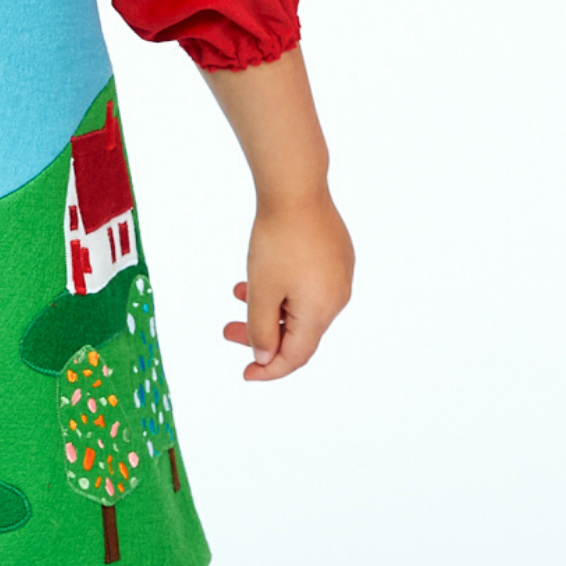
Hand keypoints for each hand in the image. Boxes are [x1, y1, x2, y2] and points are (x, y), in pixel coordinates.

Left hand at [221, 187, 353, 380]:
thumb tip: (265, 357)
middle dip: (260, 335)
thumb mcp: (261, 290)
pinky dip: (281, 289)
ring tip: (237, 294)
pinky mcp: (335, 257)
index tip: (245, 375)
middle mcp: (337, 298)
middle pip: (297, 331)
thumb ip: (260, 328)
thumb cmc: (278, 241)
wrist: (296, 190)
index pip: (296, 355)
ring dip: (267, 307)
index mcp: (322, 311)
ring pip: (299, 306)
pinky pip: (307, 285)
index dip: (270, 370)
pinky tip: (258, 276)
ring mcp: (339, 276)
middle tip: (226, 331)